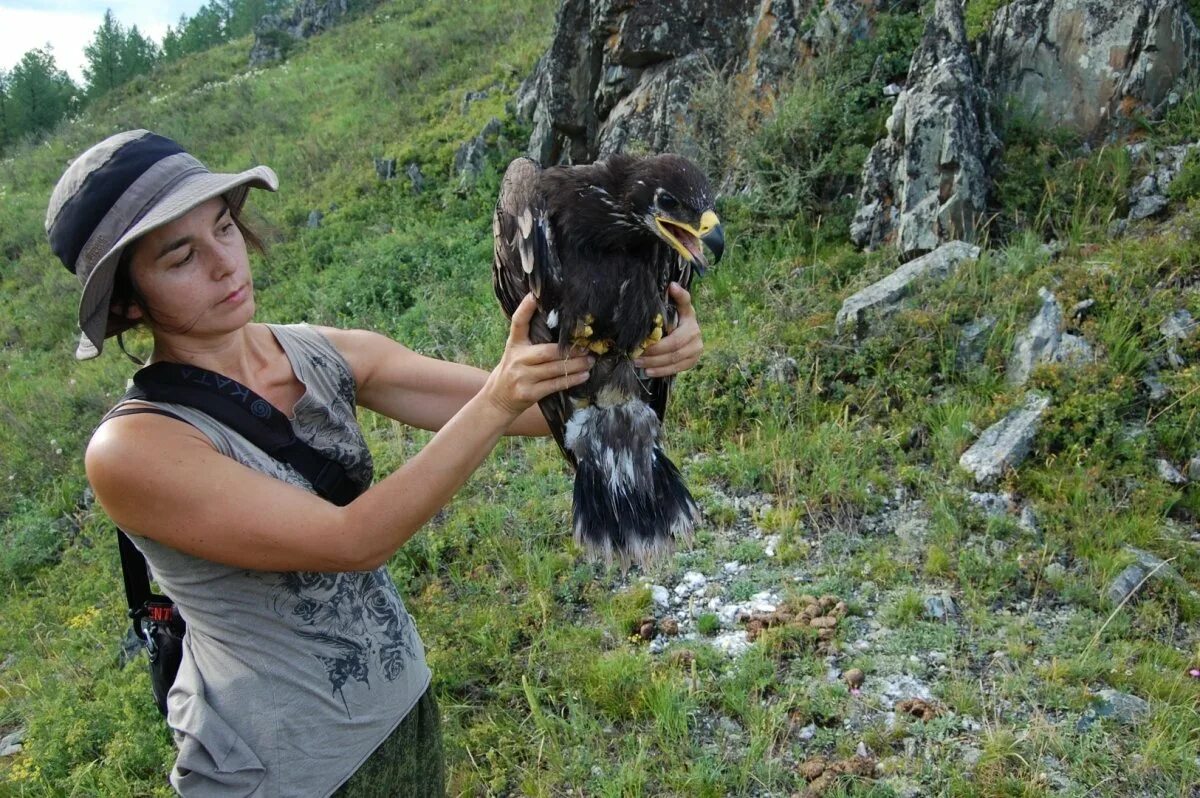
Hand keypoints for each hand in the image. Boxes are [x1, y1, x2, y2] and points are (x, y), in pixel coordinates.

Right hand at [483, 294, 592, 417]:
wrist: (497, 400)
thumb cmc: (512, 372)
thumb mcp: (515, 352)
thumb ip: (531, 341)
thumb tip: (562, 329)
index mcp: (514, 344)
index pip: (518, 323)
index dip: (525, 308)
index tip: (534, 295)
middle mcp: (517, 359)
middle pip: (547, 351)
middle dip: (570, 350)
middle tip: (587, 346)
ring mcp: (522, 377)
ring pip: (555, 368)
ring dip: (576, 365)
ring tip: (590, 361)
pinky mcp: (529, 393)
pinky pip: (555, 384)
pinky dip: (572, 380)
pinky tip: (584, 375)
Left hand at [633, 282, 702, 376]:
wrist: (688, 334)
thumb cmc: (676, 319)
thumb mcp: (676, 308)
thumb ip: (676, 299)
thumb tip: (672, 285)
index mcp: (690, 319)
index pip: (683, 312)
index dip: (676, 306)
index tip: (668, 296)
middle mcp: (696, 334)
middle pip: (673, 346)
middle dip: (653, 352)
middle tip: (636, 353)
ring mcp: (696, 349)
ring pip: (674, 359)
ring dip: (654, 363)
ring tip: (638, 362)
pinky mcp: (693, 361)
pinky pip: (677, 369)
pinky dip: (662, 371)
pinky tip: (649, 371)